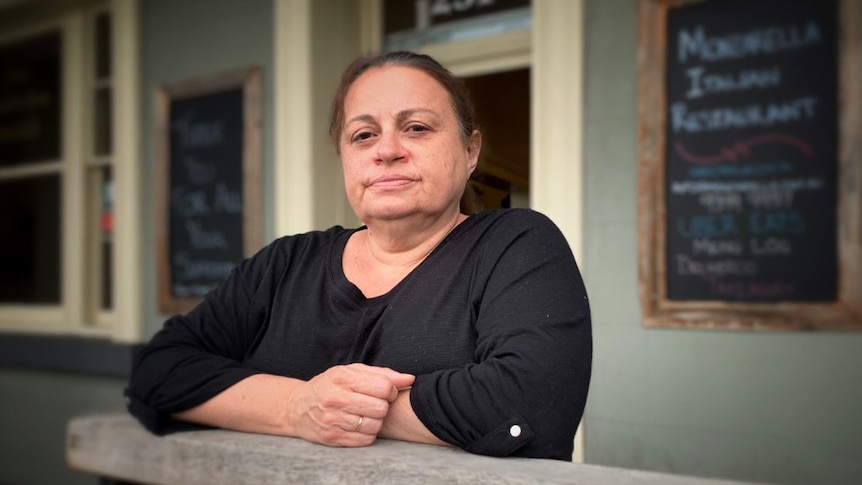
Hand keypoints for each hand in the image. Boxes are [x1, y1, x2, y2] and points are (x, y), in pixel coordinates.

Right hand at [285, 363, 413, 446]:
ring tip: (367, 414)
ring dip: (376, 421)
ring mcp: (333, 420)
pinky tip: (360, 425)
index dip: (390, 390)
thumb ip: (382, 374)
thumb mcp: (352, 372)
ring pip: (375, 426)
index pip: (383, 387)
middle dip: (383, 406)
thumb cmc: (330, 386)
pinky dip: (368, 434)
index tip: (384, 391)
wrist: (298, 407)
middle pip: (381, 408)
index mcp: (343, 378)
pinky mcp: (333, 437)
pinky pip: (365, 440)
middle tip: (375, 403)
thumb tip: (409, 379)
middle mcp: (336, 399)